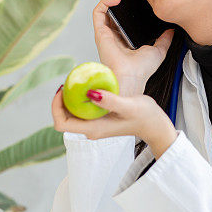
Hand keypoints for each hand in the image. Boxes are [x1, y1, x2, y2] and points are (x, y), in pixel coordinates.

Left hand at [52, 86, 177, 158]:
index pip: (61, 124)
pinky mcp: (101, 120)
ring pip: (73, 113)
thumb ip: (111, 101)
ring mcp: (95, 126)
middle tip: (69, 81)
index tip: (62, 90)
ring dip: (71, 98)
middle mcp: (91, 129)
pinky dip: (81, 98)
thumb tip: (90, 93)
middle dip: (61, 100)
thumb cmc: (145, 117)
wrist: (156, 127)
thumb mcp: (129, 106)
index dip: (55, 107)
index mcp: (93, 129)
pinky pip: (84, 109)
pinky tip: (89, 85)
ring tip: (77, 81)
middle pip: (64, 117)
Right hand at [93, 0, 174, 91]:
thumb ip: (164, 39)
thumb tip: (172, 29)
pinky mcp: (100, 32)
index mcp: (123, 36)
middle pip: (111, 6)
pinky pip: (98, 12)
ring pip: (103, 6)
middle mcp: (112, 33)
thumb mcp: (159, 49)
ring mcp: (105, 32)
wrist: (133, 77)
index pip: (121, 13)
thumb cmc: (142, 69)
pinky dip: (105, 1)